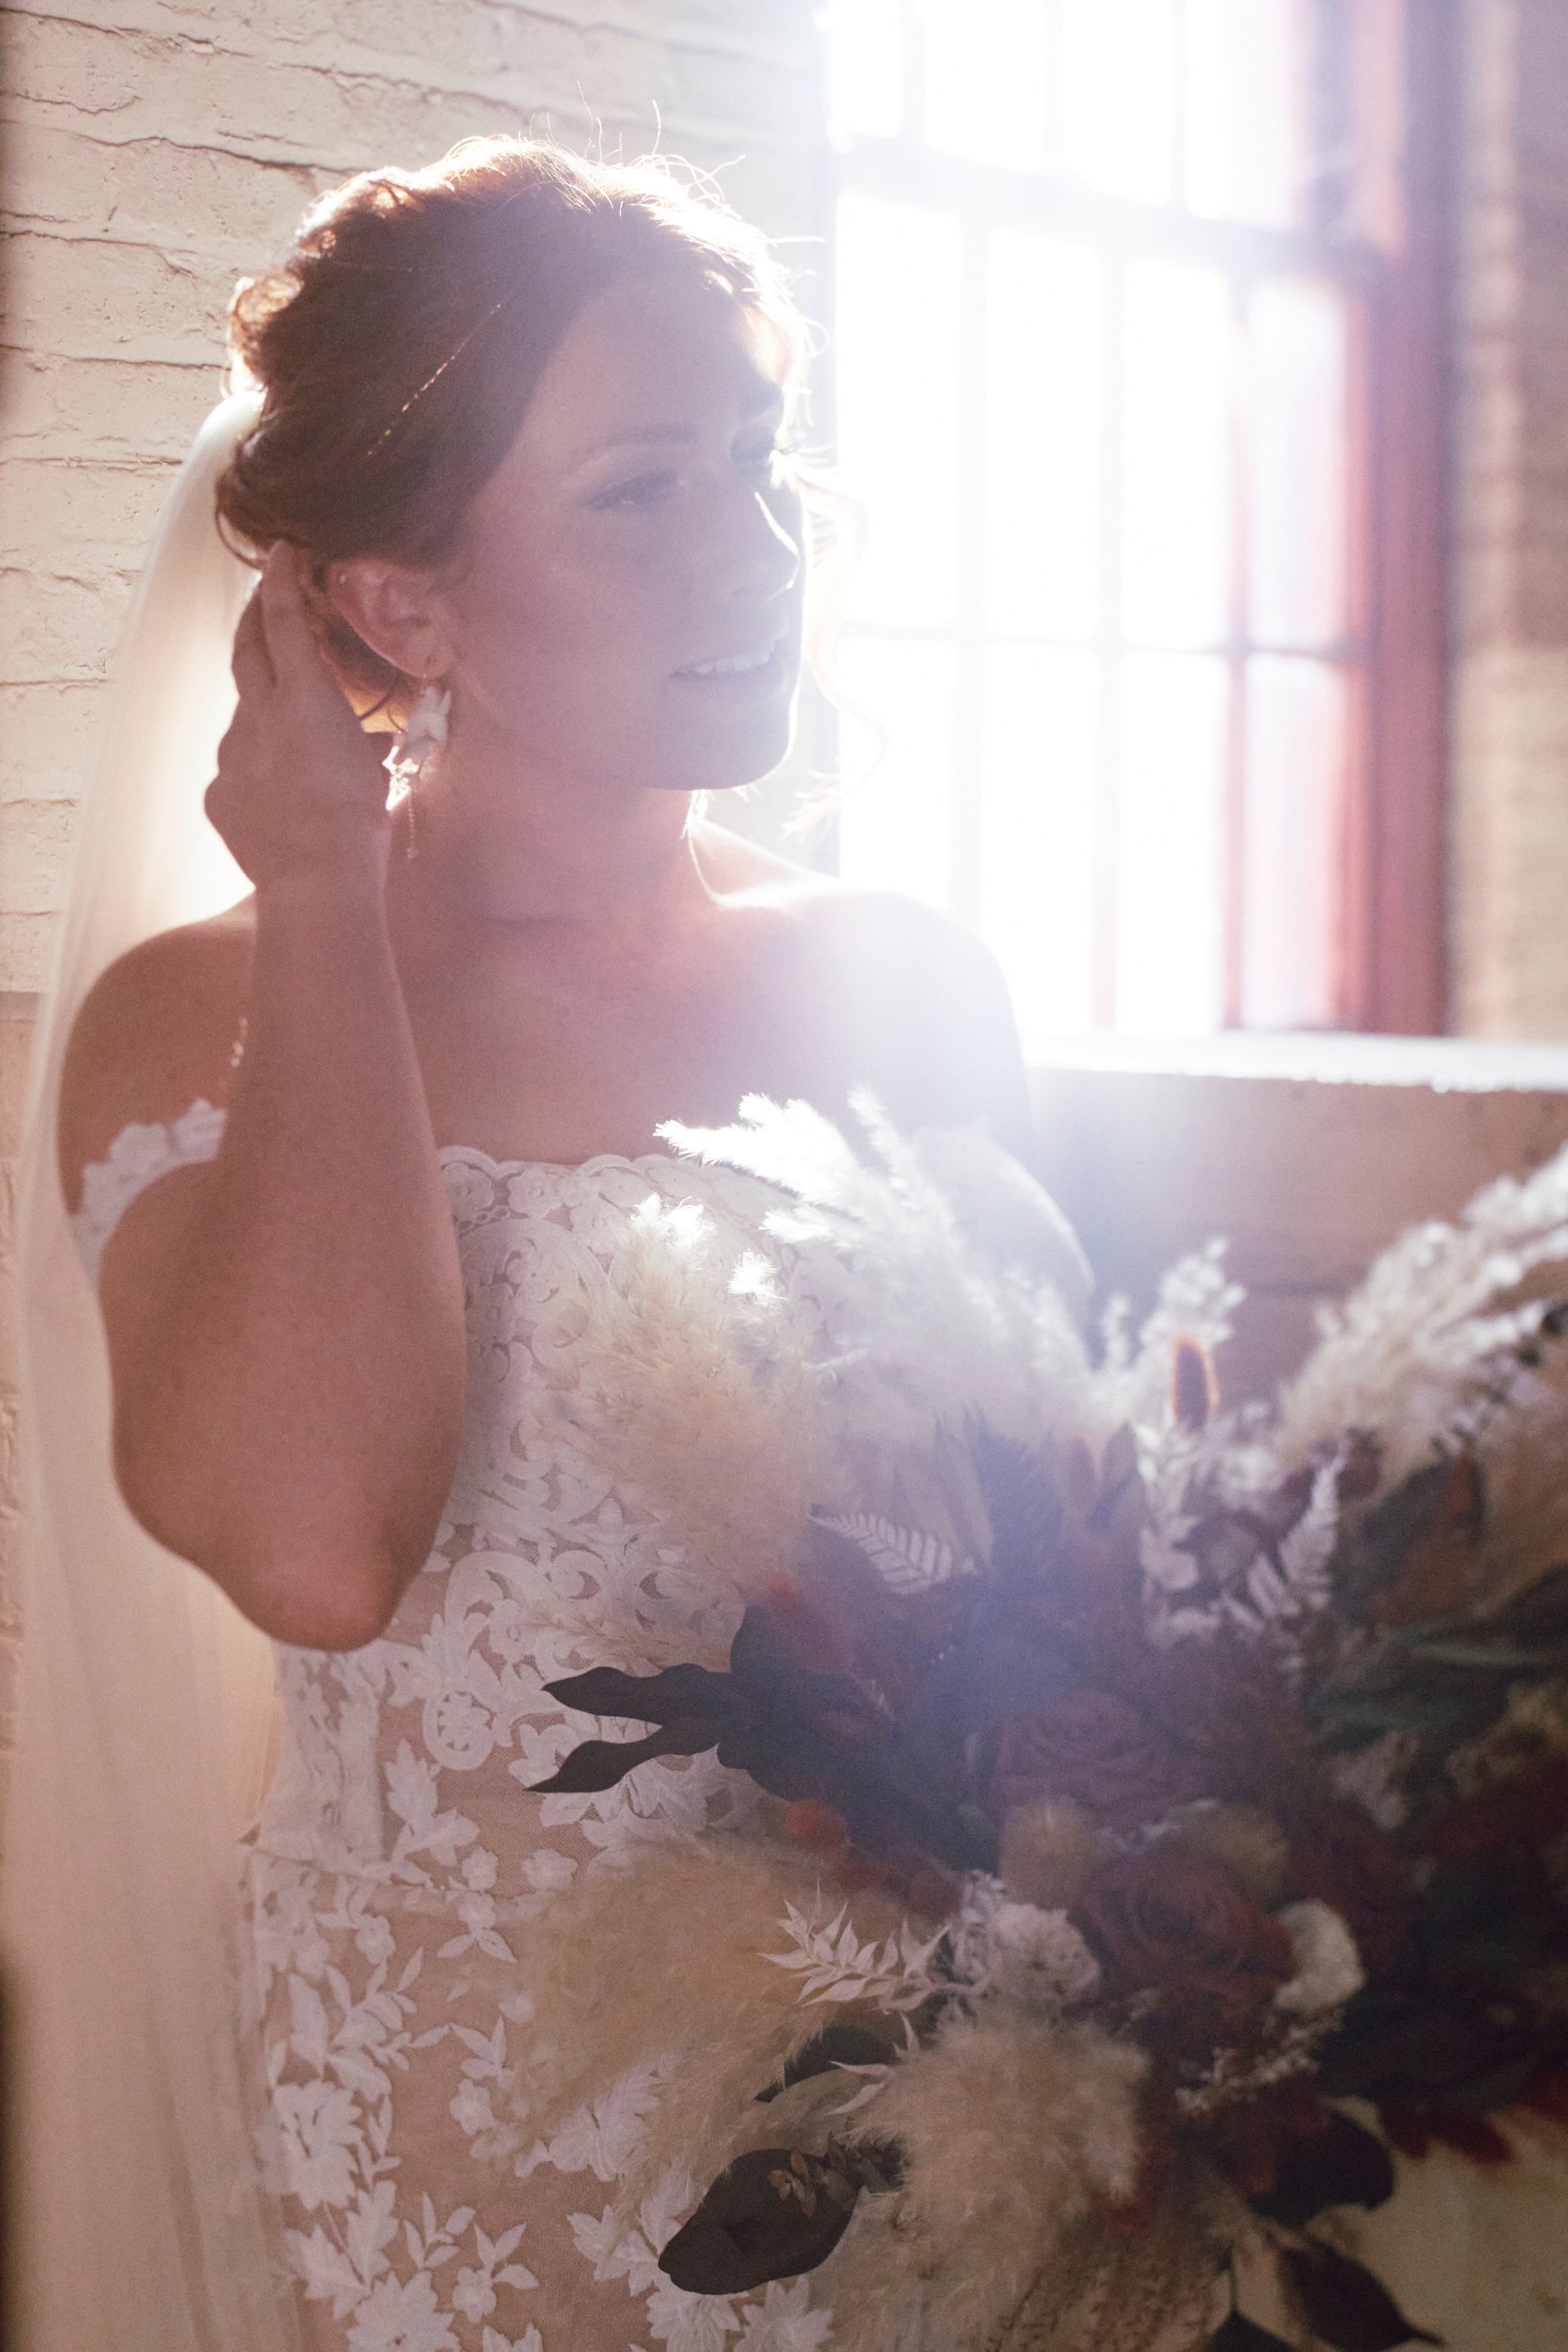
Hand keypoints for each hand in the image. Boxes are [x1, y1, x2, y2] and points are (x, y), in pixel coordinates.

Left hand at [206, 543, 393, 898]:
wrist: (317, 882)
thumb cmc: (358, 823)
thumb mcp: (374, 772)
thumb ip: (362, 744)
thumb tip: (366, 741)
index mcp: (303, 697)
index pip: (284, 620)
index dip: (280, 581)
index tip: (280, 553)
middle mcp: (257, 714)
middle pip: (246, 650)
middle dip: (255, 620)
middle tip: (263, 603)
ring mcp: (230, 754)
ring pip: (245, 718)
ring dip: (267, 717)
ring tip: (298, 745)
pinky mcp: (218, 794)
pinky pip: (237, 771)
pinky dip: (258, 774)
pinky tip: (281, 801)